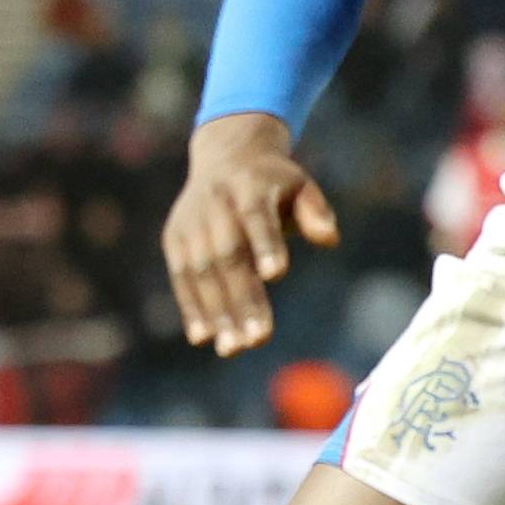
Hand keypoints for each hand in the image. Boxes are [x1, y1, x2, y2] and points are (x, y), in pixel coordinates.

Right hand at [164, 113, 337, 355]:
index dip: (266, 245)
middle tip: (259, 338)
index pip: (256, 218)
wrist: (225, 156)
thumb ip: (315, 211)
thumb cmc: (273, 182)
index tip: (277, 275)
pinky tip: (203, 337)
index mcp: (249, 187)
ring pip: (202, 271)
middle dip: (243, 297)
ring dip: (217, 311)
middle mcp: (215, 204)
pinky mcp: (174, 239)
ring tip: (234, 348)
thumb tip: (330, 239)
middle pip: (228, 254)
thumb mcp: (300, 185)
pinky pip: (181, 277)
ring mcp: (191, 223)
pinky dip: (191, 307)